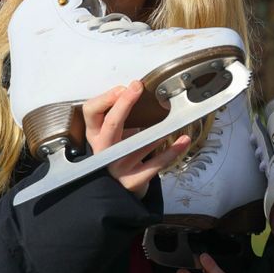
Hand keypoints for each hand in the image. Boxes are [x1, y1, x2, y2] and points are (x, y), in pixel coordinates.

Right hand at [82, 81, 189, 196]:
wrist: (121, 184)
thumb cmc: (119, 151)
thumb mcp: (114, 131)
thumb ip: (121, 114)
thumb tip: (138, 90)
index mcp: (96, 134)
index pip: (91, 111)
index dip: (106, 98)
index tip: (124, 87)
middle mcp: (103, 150)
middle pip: (110, 124)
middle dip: (123, 104)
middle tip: (137, 88)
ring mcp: (117, 166)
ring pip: (136, 145)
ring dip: (155, 131)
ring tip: (171, 120)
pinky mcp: (133, 179)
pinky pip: (154, 164)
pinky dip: (171, 152)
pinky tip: (182, 141)